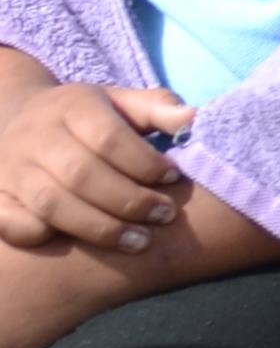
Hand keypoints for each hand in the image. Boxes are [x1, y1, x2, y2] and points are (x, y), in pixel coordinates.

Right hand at [0, 78, 191, 254]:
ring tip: (139, 242)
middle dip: (129, 201)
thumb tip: (193, 119)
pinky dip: (43, 236)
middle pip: (82, 175)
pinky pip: (14, 224)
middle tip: (164, 216)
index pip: (108, 138)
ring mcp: (11, 168)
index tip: (174, 179)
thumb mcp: (121, 102)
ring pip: (52, 205)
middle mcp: (36, 136)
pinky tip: (79, 245)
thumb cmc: (86, 117)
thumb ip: (158, 108)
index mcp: (71, 106)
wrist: (17, 117)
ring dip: (99, 229)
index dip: (145, 163)